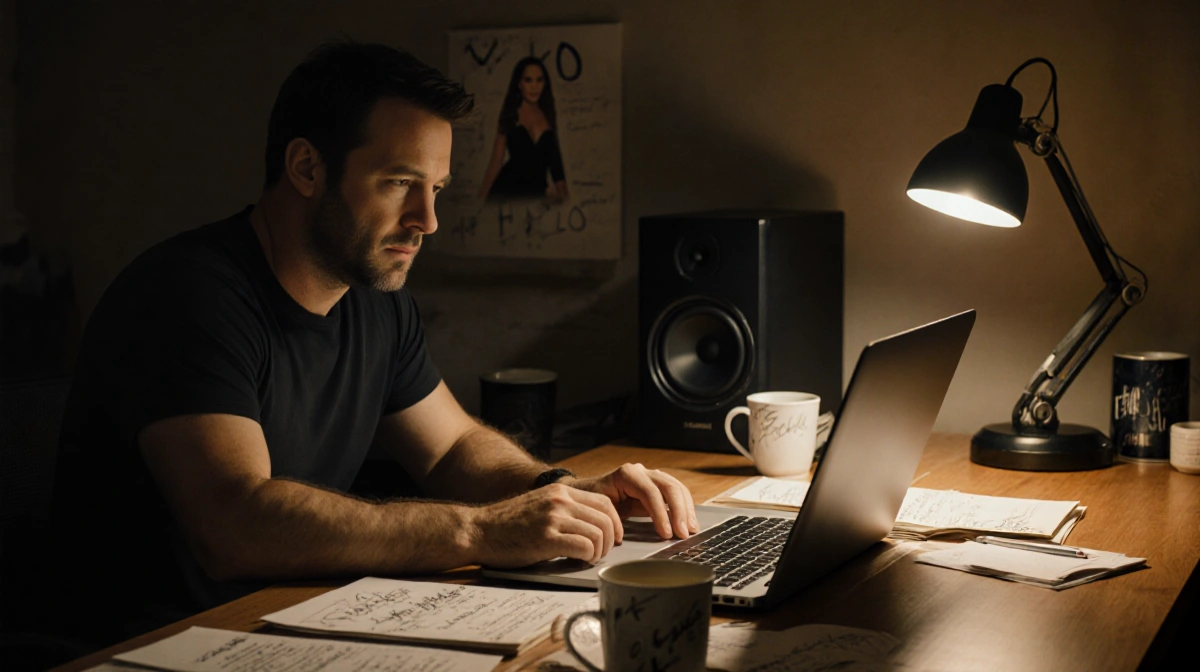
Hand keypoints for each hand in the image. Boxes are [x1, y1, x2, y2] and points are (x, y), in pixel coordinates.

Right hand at [468, 483, 621, 567]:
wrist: (477, 530)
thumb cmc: (508, 525)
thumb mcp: (541, 506)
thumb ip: (565, 510)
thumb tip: (593, 527)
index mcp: (561, 491)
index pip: (604, 502)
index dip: (614, 523)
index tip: (612, 538)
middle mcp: (560, 500)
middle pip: (606, 517)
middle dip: (609, 540)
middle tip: (600, 553)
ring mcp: (553, 518)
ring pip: (598, 533)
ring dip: (599, 551)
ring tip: (587, 558)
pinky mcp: (546, 538)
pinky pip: (584, 547)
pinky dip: (587, 557)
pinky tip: (577, 561)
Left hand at [568, 464, 699, 540]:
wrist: (589, 490)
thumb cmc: (593, 501)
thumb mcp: (600, 508)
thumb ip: (612, 518)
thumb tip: (622, 537)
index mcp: (627, 474)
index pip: (650, 492)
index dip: (661, 514)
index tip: (667, 534)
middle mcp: (642, 471)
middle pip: (668, 487)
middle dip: (679, 511)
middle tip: (683, 534)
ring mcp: (651, 475)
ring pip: (676, 488)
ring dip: (686, 510)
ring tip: (691, 530)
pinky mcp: (657, 485)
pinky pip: (676, 492)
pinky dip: (684, 507)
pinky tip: (689, 522)